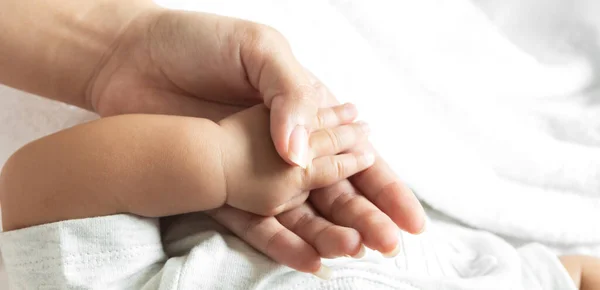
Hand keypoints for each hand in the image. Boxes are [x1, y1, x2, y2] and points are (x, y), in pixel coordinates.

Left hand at [89, 5, 424, 273]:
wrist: (133, 56)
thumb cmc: (200, 44)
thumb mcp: (261, 51)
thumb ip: (292, 95)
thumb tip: (299, 153)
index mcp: (306, 109)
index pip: (356, 153)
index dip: (385, 186)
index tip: (410, 218)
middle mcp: (286, 145)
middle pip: (336, 190)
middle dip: (366, 216)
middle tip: (390, 244)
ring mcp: (257, 169)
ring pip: (303, 211)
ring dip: (330, 233)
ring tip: (355, 252)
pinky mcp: (224, 186)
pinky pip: (257, 221)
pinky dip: (283, 241)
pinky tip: (309, 259)